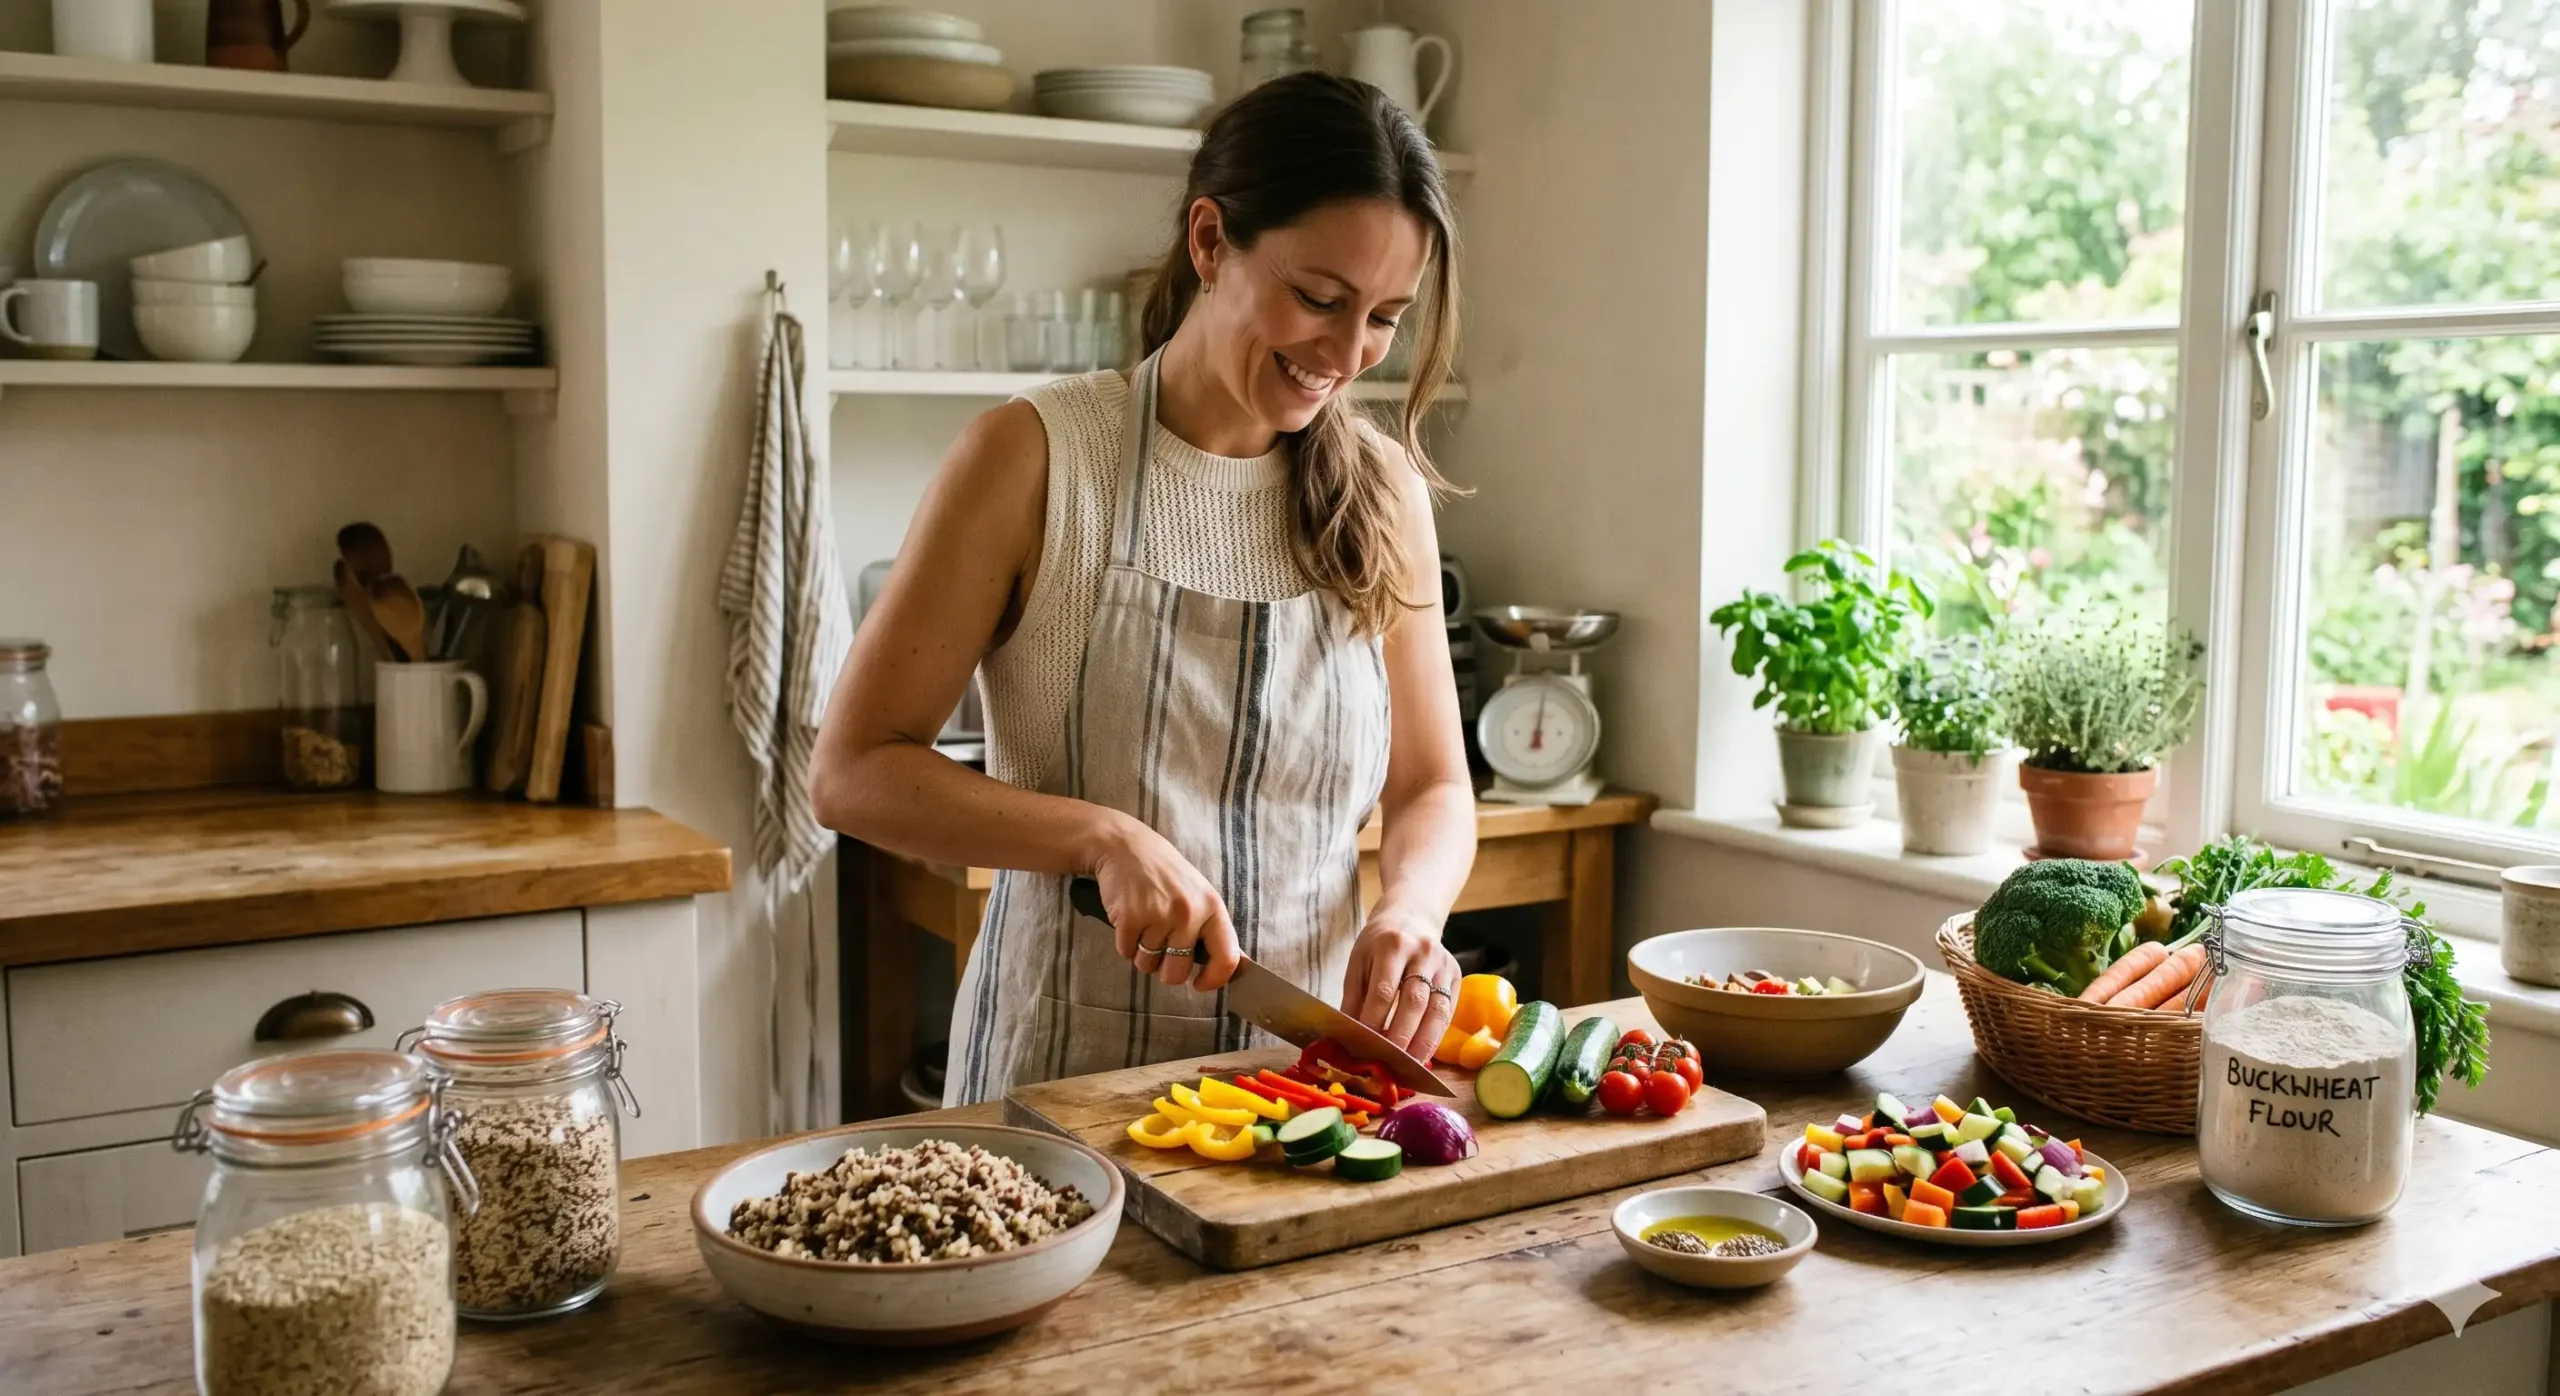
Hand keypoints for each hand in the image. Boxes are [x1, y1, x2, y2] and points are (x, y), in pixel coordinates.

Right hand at [1086, 818, 1240, 990]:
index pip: (1226, 957)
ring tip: (1144, 925)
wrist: (1125, 847)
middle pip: (1178, 972)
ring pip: (1148, 964)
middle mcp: (1188, 913)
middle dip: (1165, 969)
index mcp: (1212, 907)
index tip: (1200, 984)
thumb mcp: (1198, 893)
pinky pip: (1126, 953)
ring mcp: (1158, 916)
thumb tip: (1226, 966)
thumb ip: (1209, 927)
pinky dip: (1124, 943)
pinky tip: (1129, 919)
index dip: (1214, 980)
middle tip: (1160, 947)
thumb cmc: (1164, 873)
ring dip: (1142, 954)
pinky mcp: (1130, 919)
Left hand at [1341, 910, 1458, 1059]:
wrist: (1411, 916)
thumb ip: (1355, 997)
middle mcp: (1422, 952)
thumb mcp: (1359, 961)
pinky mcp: (1456, 975)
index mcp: (1392, 944)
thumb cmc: (1379, 943)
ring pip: (1437, 1009)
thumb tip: (1351, 1035)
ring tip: (1411, 1066)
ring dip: (1424, 1042)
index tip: (1366, 1044)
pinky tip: (1425, 1052)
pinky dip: (1436, 1035)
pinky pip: (1448, 1010)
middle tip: (1390, 1062)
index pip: (1384, 989)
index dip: (1375, 1019)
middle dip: (1401, 1035)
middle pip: (1414, 1001)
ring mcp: (1443, 964)